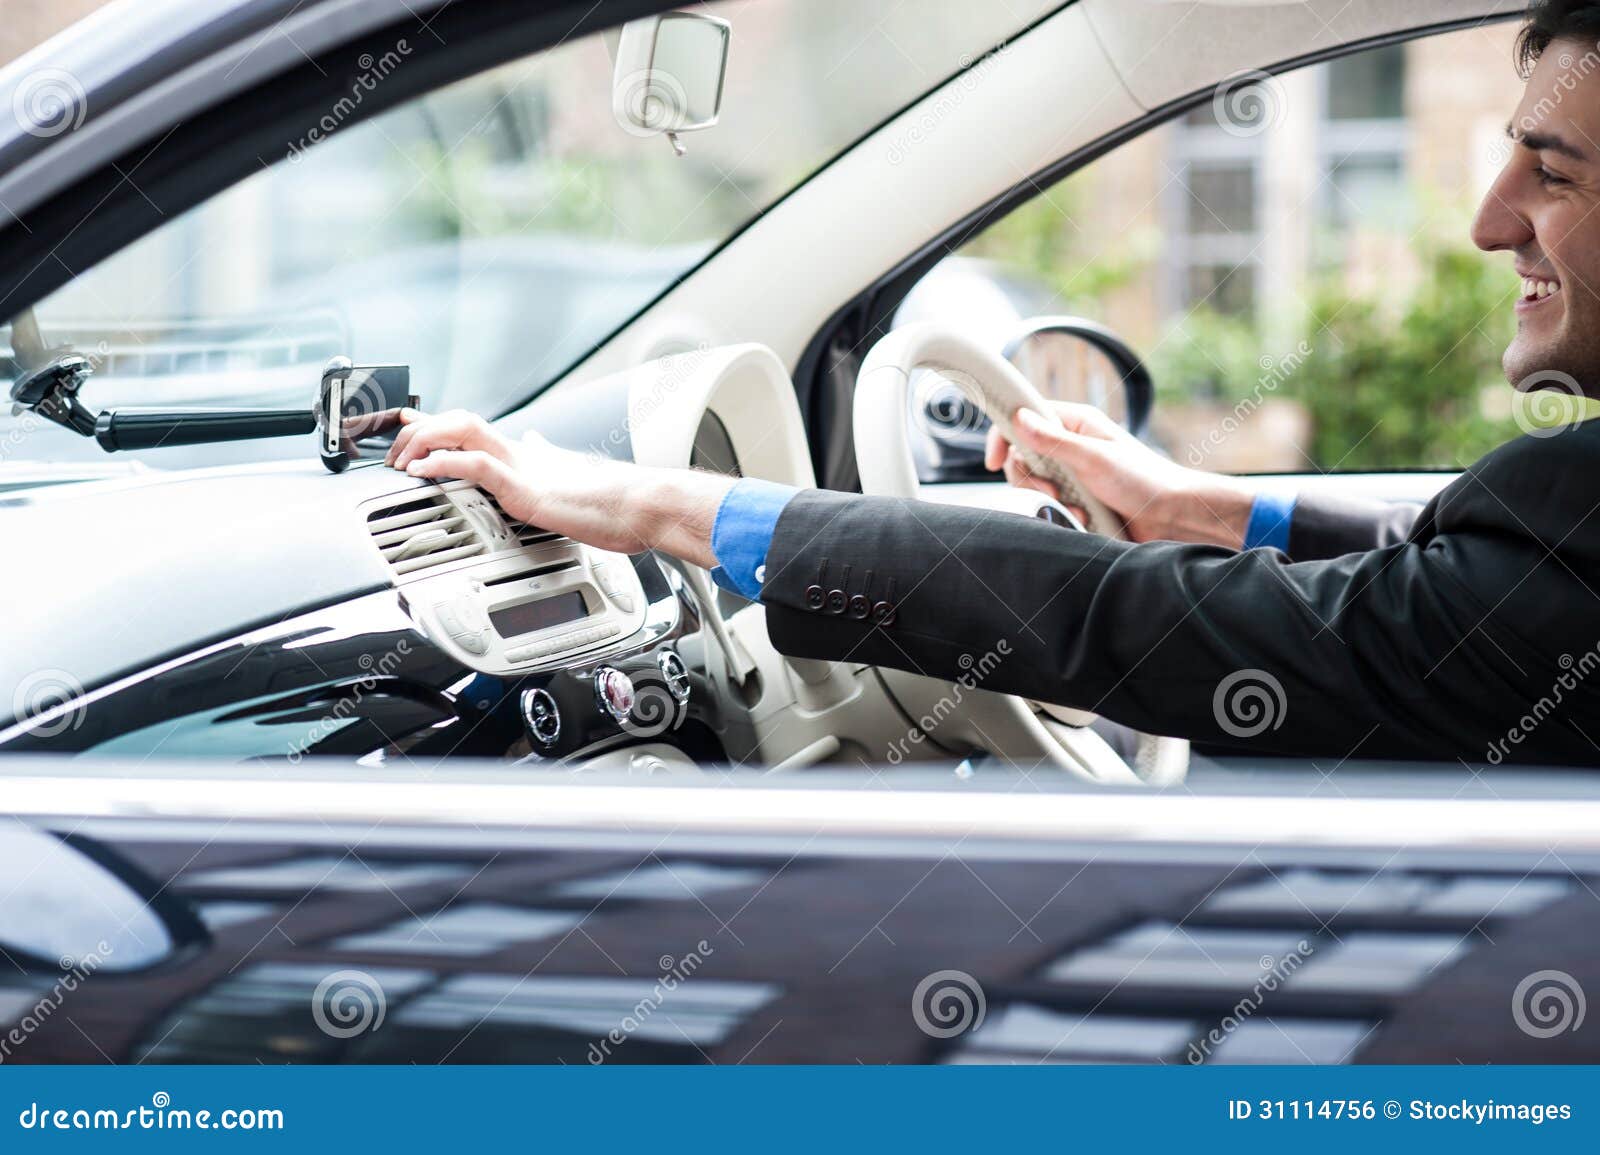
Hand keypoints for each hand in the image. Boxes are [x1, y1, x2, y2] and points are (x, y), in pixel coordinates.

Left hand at [385, 409, 733, 565]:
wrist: (642, 508)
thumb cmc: (616, 504)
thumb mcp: (573, 484)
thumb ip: (551, 468)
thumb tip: (543, 449)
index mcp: (530, 455)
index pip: (473, 427)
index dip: (434, 422)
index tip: (404, 422)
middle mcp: (523, 453)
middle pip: (461, 420)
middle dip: (421, 431)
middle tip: (394, 448)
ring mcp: (523, 468)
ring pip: (463, 431)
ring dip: (426, 441)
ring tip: (403, 459)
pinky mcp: (526, 488)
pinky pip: (476, 466)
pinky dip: (444, 463)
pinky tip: (424, 471)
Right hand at [983, 401, 1254, 546]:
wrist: (1172, 517)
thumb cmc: (1144, 481)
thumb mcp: (1094, 458)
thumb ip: (1053, 440)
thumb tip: (1019, 418)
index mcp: (1076, 422)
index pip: (1024, 417)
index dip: (1004, 437)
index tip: (994, 461)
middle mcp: (1071, 444)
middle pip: (1022, 455)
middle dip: (1031, 478)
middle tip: (1053, 490)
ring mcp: (1073, 471)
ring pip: (1033, 483)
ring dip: (1050, 500)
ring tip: (1078, 507)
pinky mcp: (1077, 497)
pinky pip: (1050, 504)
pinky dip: (1062, 514)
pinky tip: (1085, 517)